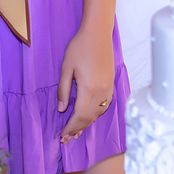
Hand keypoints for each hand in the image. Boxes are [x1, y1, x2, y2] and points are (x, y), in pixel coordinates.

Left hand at [57, 27, 115, 142]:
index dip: (70, 127)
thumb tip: (61, 109)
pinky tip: (89, 117)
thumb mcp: (66, 68)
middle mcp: (101, 91)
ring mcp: (108, 88)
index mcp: (88, 88)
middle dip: (77, 129)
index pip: (79, 115)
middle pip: (89, 117)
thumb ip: (63, 89)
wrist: (97, 34)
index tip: (62, 135)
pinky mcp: (111, 84)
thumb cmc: (79, 48)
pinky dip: (96, 114)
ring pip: (98, 113)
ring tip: (76, 131)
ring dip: (87, 124)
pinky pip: (104, 105)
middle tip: (67, 138)